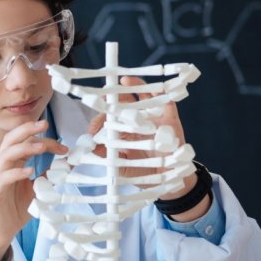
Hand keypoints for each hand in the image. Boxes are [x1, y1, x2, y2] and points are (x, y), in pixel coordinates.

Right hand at [0, 120, 67, 260]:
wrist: (1, 231)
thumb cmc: (16, 208)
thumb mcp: (37, 189)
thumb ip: (48, 176)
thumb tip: (68, 165)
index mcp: (12, 163)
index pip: (25, 142)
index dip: (44, 140)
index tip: (64, 148)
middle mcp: (2, 166)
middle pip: (10, 139)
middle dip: (27, 129)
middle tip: (44, 124)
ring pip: (5, 155)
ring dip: (24, 148)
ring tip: (41, 147)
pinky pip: (2, 178)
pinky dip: (15, 172)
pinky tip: (29, 171)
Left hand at [87, 76, 193, 198]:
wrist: (168, 179)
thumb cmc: (143, 171)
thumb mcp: (121, 166)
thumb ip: (107, 157)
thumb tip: (90, 148)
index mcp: (124, 129)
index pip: (110, 117)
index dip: (101, 119)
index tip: (93, 129)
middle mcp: (138, 120)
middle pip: (125, 102)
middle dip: (115, 95)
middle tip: (105, 93)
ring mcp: (154, 118)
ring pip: (144, 97)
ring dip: (135, 86)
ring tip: (124, 81)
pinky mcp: (170, 119)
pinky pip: (166, 102)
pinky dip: (160, 93)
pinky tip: (151, 87)